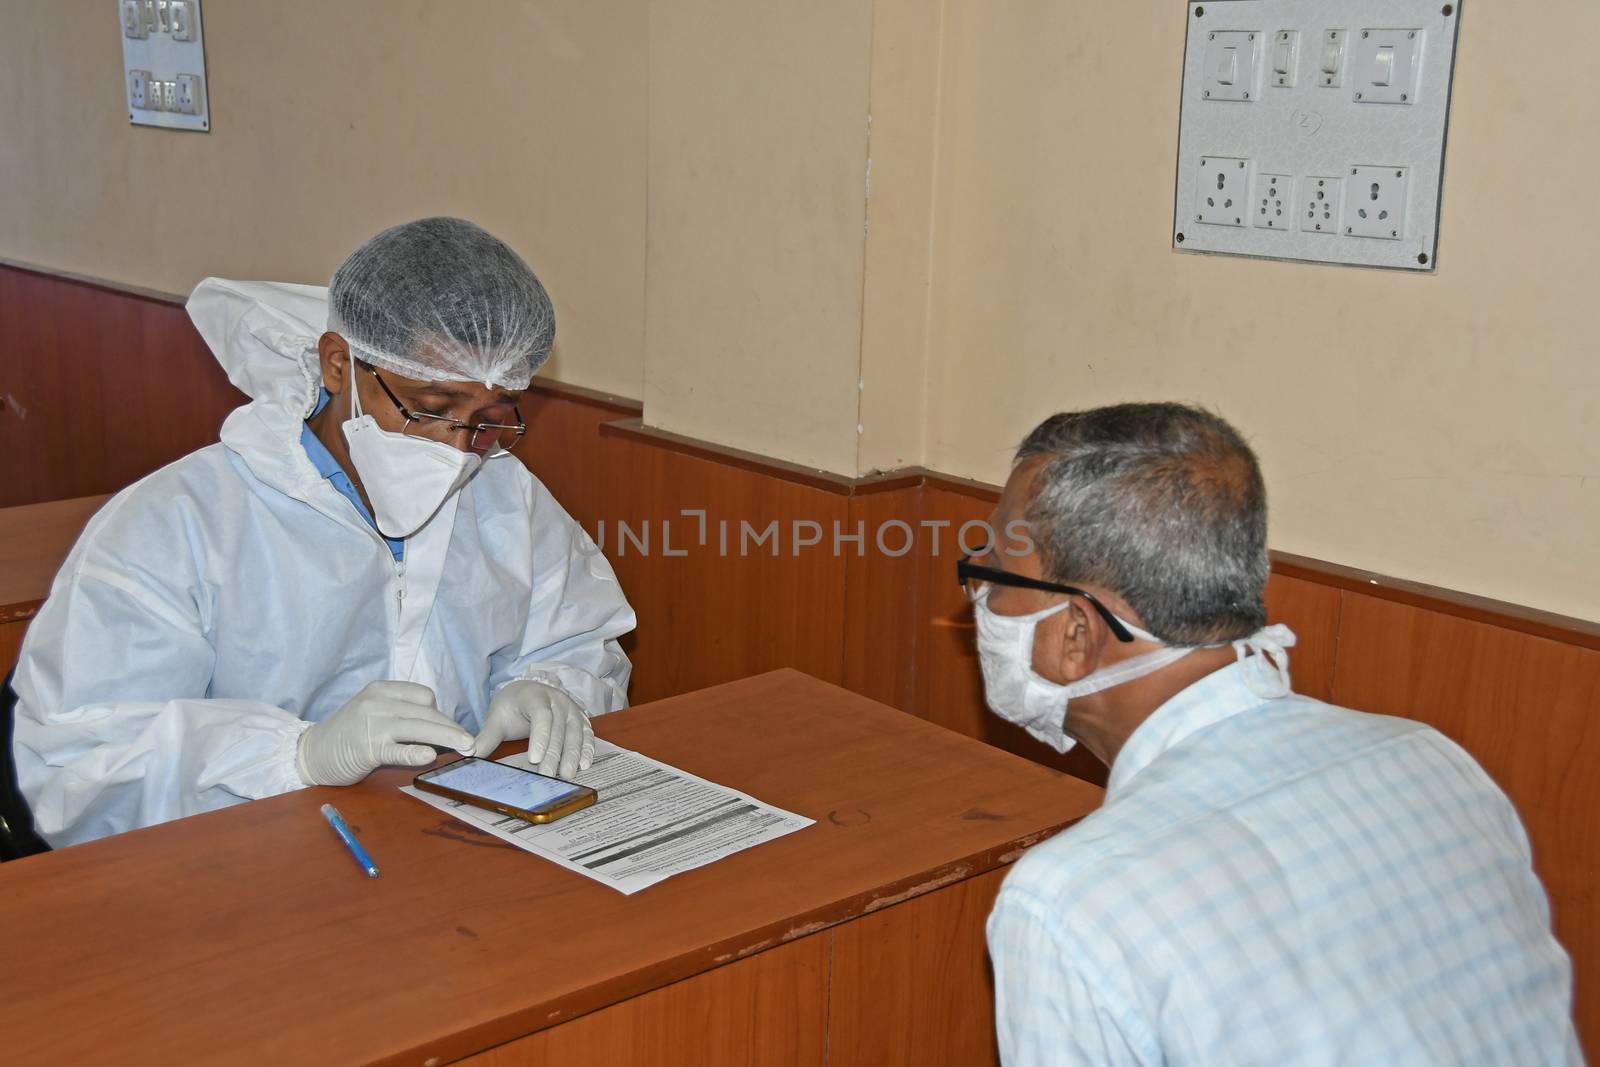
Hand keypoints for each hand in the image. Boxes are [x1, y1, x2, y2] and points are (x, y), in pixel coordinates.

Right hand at [297, 681, 473, 786]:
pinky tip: (430, 757)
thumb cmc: (348, 735)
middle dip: (452, 728)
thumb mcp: (374, 713)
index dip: (441, 713)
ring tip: (465, 748)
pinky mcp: (367, 749)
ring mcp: (372, 724)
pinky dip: (415, 753)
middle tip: (470, 742)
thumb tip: (443, 730)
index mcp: (381, 690)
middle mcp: (378, 702)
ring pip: (419, 728)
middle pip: (426, 712)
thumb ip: (402, 715)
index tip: (449, 730)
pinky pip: (398, 750)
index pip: (424, 696)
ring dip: (447, 738)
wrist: (312, 753)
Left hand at [472, 680, 593, 778]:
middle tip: (548, 776)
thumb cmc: (512, 706)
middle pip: (558, 729)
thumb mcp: (496, 718)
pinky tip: (585, 764)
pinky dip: (587, 749)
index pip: (541, 717)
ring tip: (567, 775)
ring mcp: (571, 709)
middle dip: (554, 754)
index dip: (540, 738)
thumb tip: (467, 754)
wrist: (529, 690)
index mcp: (535, 697)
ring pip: (575, 733)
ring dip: (572, 755)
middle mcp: (557, 701)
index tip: (534, 759)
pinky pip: (587, 734)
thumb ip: (486, 737)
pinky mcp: (580, 718)